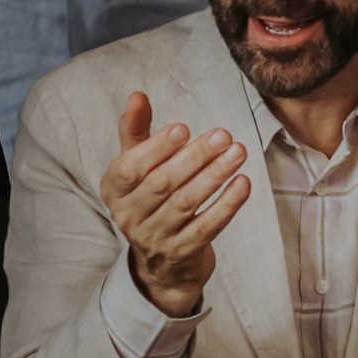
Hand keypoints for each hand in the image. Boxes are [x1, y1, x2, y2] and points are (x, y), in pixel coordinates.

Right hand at [98, 91, 251, 317]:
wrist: (161, 262)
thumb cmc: (150, 198)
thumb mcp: (136, 165)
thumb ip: (136, 131)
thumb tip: (137, 95)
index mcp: (114, 190)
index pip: (129, 169)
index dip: (155, 148)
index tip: (183, 128)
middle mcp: (130, 216)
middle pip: (163, 184)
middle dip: (195, 157)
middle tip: (224, 135)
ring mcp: (156, 237)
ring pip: (186, 203)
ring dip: (215, 175)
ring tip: (238, 152)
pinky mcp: (183, 252)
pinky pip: (208, 227)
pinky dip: (227, 204)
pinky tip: (243, 183)